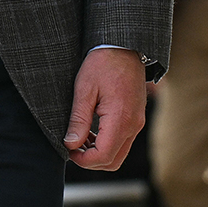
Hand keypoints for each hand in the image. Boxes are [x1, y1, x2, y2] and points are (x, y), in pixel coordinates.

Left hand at [64, 48, 145, 170]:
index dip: (83, 160)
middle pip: (113, 161)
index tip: (69, 150)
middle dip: (91, 161)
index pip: (103, 156)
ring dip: (99, 152)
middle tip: (73, 146)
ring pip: (119, 153)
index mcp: (121, 118)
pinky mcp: (137, 117)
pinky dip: (108, 143)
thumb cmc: (103, 62)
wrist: (124, 45)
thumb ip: (79, 119)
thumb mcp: (85, 88)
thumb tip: (70, 144)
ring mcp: (137, 121)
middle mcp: (134, 124)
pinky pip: (124, 141)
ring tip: (81, 136)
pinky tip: (93, 130)